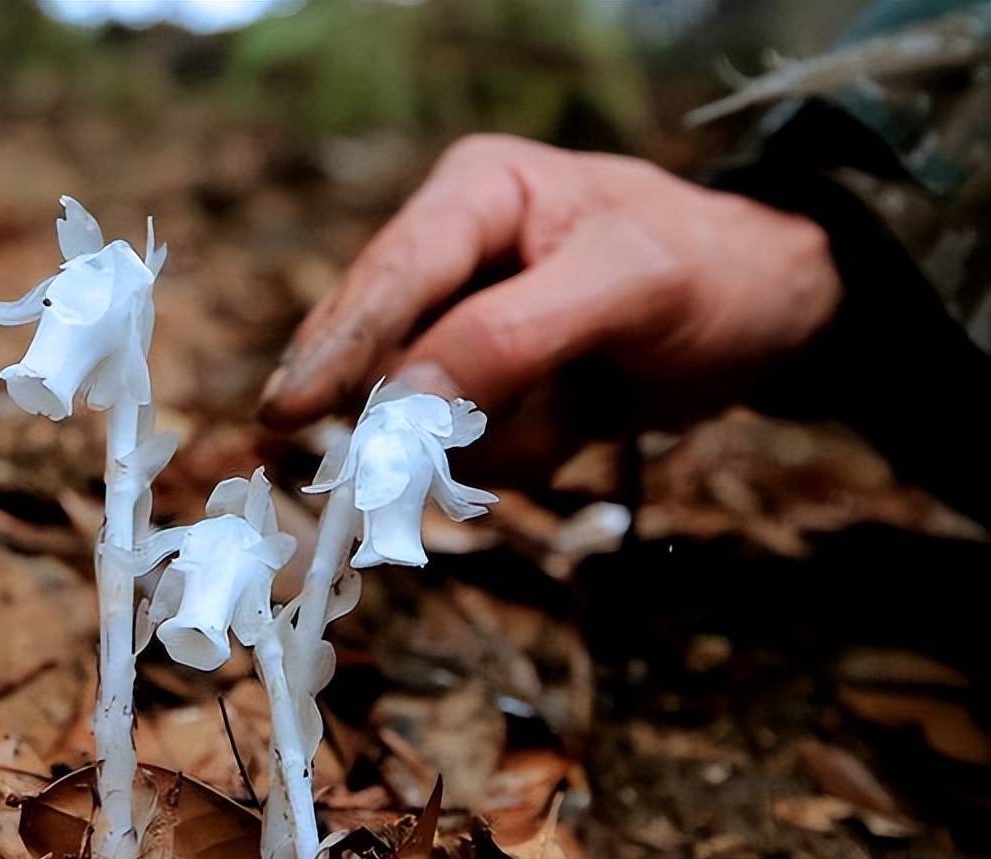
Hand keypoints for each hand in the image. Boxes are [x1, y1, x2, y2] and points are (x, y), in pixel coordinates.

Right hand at [259, 135, 841, 465]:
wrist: (770, 317)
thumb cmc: (713, 273)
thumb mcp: (629, 286)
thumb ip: (511, 334)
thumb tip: (401, 401)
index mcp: (475, 195)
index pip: (389, 276)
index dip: (334, 346)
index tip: (285, 414)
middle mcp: (453, 260)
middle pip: (380, 354)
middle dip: (417, 414)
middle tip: (418, 466)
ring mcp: (465, 332)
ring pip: (418, 417)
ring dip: (496, 438)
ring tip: (573, 408)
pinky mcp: (487, 391)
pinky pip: (465, 450)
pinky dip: (518, 456)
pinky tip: (573, 423)